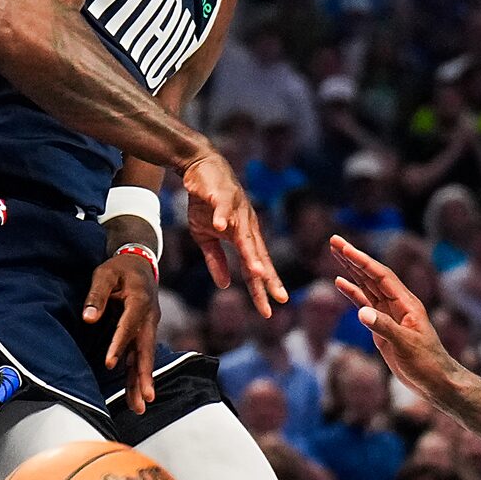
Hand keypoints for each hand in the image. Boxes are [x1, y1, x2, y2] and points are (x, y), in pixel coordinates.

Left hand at [82, 247, 163, 400]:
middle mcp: (149, 318)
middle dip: (144, 374)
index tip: (110, 363)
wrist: (140, 264)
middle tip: (146, 397)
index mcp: (139, 301)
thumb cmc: (119, 269)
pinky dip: (139, 376)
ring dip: (143, 382)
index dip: (119, 345)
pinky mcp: (144, 334)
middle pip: (146, 349)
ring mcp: (148, 328)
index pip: (128, 326)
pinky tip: (138, 395)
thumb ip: (96, 294)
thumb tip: (88, 318)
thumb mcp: (104, 273)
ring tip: (141, 406)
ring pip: (145, 358)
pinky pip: (141, 357)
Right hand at [176, 152, 284, 315]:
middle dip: (268, 278)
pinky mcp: (220, 196)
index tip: (269, 311)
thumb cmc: (207, 203)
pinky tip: (221, 225)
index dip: (262, 288)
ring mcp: (236, 211)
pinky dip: (221, 215)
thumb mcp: (207, 236)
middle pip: (258, 255)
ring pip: (245, 235)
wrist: (201, 168)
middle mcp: (246, 226)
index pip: (255, 267)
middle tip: (279, 299)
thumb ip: (216, 260)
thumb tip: (224, 285)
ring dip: (251, 254)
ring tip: (257, 273)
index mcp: (243, 237)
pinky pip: (221, 207)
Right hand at [328, 235, 456, 395]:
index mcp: (406, 303)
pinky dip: (352, 292)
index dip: (361, 260)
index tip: (343, 247)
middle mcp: (397, 304)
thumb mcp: (406, 345)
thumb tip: (361, 312)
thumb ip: (383, 327)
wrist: (436, 382)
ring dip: (351, 270)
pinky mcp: (382, 326)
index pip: (380, 275)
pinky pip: (365, 303)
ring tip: (335, 253)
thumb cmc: (427, 363)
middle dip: (353, 258)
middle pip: (372, 275)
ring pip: (367, 286)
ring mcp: (389, 314)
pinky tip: (339, 282)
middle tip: (333, 241)